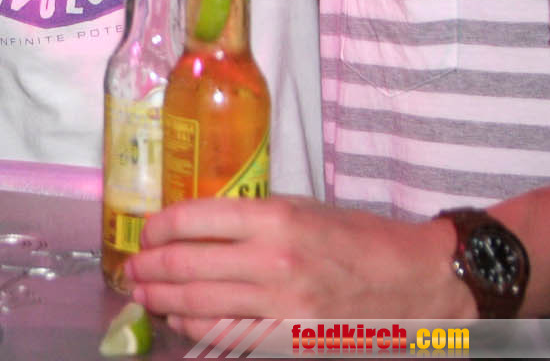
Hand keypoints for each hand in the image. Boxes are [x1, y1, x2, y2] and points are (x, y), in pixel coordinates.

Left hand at [125, 197, 473, 338]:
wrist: (417, 282)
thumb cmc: (358, 239)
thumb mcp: (301, 209)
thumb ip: (248, 216)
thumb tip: (194, 224)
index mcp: (276, 219)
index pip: (195, 219)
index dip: (159, 227)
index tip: (146, 232)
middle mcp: (275, 261)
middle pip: (187, 264)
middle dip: (150, 267)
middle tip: (132, 268)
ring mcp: (283, 306)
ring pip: (200, 304)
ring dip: (163, 298)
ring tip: (144, 293)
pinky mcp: (292, 340)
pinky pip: (229, 336)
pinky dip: (197, 327)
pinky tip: (181, 318)